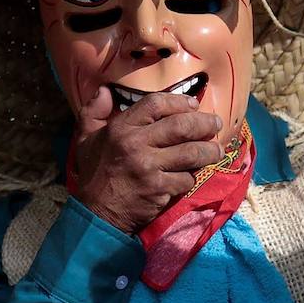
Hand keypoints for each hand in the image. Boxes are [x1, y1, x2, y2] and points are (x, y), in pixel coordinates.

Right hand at [70, 87, 223, 234]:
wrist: (96, 213)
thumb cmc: (94, 173)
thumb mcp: (85, 138)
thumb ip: (93, 111)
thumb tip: (104, 90)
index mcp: (121, 128)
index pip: (156, 104)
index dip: (179, 101)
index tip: (194, 105)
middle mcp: (136, 144)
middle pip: (181, 126)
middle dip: (204, 123)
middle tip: (216, 124)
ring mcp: (149, 167)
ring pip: (191, 153)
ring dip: (209, 150)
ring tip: (217, 150)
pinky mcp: (159, 189)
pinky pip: (186, 178)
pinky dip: (193, 176)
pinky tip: (194, 174)